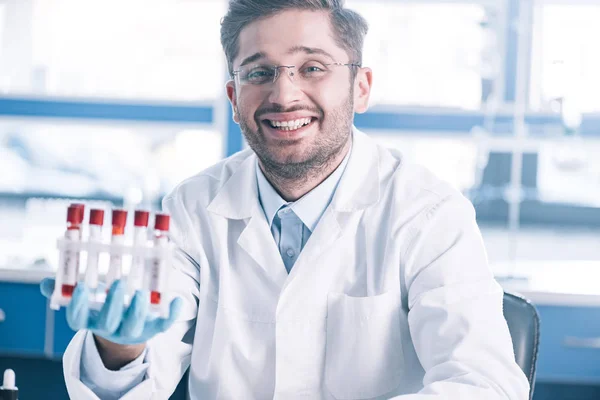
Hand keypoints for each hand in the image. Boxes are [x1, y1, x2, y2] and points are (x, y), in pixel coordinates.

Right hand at [40, 278, 181, 345]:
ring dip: (139, 309)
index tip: (83, 287)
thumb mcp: (85, 296)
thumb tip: (48, 282)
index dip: (79, 305)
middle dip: (114, 303)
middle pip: (109, 322)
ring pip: (134, 325)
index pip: (78, 318)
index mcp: (90, 319)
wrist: (125, 327)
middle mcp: (110, 327)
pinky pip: (163, 325)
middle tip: (120, 282)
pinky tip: (177, 300)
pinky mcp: (153, 328)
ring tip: (144, 292)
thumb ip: (66, 288)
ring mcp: (132, 329)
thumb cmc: (102, 304)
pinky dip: (171, 313)